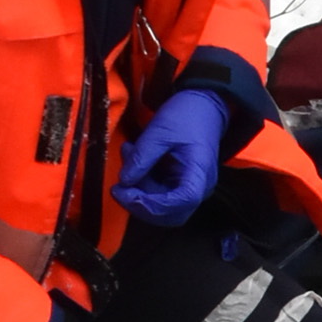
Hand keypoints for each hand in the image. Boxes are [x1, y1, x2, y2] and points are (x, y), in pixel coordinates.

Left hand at [115, 87, 226, 224]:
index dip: (154, 204)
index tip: (128, 193)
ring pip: (162, 208)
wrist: (203, 107)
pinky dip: (142, 185)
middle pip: (171, 214)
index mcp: (200, 172)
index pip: (183, 201)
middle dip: (140, 205)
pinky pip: (159, 196)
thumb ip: (142, 158)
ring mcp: (190, 188)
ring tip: (128, 157)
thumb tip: (125, 182)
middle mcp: (199, 187)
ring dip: (138, 192)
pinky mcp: (180, 185)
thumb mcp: (160, 131)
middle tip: (117, 187)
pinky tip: (133, 162)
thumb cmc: (186, 116)